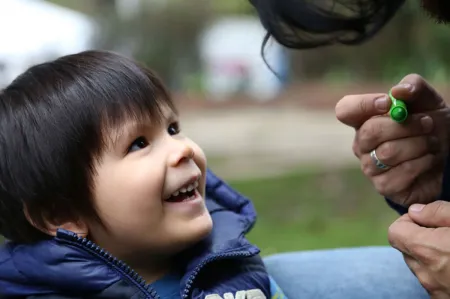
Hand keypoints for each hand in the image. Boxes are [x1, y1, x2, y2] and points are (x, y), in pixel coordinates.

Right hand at [336, 74, 449, 205]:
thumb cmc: (431, 126)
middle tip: (428, 123)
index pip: (345, 110)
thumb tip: (397, 92)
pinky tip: (429, 160)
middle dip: (405, 126)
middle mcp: (362, 144)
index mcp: (364, 120)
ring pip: (388, 153)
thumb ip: (413, 87)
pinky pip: (401, 172)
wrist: (449, 155)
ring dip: (419, 144)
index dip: (363, 105)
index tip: (387, 103)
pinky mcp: (384, 186)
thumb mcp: (427, 100)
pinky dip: (422, 163)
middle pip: (369, 131)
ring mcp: (370, 167)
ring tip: (432, 143)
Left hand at [388, 201, 449, 297]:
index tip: (428, 221)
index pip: (394, 232)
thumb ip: (436, 211)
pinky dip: (440, 273)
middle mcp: (425, 273)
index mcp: (427, 250)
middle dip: (419, 239)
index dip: (408, 222)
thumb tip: (414, 211)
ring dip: (430, 257)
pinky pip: (432, 282)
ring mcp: (435, 291)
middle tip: (443, 234)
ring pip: (419, 267)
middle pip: (405, 249)